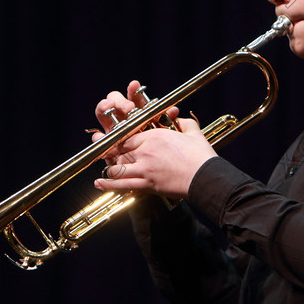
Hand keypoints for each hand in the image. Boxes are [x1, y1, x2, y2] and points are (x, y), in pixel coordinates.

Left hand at [90, 81, 215, 197]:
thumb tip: (181, 119)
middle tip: (108, 155)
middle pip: (120, 151)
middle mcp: (145, 151)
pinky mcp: (147, 184)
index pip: (129, 137)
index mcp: (154, 136)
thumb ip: (184, 123)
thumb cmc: (201, 156)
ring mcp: (144, 168)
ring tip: (108, 169)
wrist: (205, 177)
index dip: (122, 141)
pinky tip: (98, 183)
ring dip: (111, 168)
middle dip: (113, 153)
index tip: (119, 143)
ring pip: (118, 167)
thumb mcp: (193, 133)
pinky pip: (122, 184)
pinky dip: (108, 184)